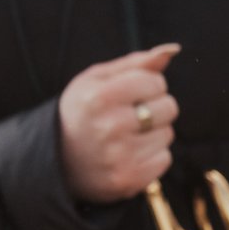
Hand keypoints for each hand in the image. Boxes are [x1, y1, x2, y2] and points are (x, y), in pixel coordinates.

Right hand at [58, 44, 180, 203]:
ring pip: (167, 134)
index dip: (147, 86)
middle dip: (154, 108)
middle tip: (128, 116)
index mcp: (99, 97)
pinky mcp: (128, 180)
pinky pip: (164, 159)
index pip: (156, 82)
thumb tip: (173, 49)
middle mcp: (109, 128)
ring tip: (125, 137)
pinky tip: (128, 155)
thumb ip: (136, 63)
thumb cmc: (82, 112)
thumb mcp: (96, 80)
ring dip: (152, 133)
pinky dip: (152, 157)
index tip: (128, 95)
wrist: (55, 162)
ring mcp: (119, 157)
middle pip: (169, 107)